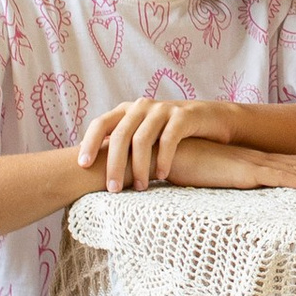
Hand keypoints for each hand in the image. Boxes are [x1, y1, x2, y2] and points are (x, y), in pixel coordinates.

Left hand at [78, 98, 225, 189]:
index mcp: (127, 111)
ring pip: (142, 139)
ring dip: (139, 166)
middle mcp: (142, 106)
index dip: (89, 143)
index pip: (100, 124)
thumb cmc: (172, 135)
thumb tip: (92, 169)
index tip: (82, 166)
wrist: (213, 121)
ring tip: (139, 188)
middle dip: (114, 164)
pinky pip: (169, 139)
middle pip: (120, 135)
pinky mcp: (184, 116)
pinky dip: (163, 158)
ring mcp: (163, 109)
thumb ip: (123, 145)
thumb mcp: (144, 135)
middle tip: (112, 189)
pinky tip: (162, 175)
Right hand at [173, 142, 295, 190]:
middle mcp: (256, 159)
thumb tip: (233, 188)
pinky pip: (278, 177)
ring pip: (295, 171)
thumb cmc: (182, 163)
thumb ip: (225, 179)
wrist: (164, 151)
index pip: (287, 164)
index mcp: (249, 160)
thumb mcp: (210, 173)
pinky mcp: (245, 172)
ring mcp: (252, 164)